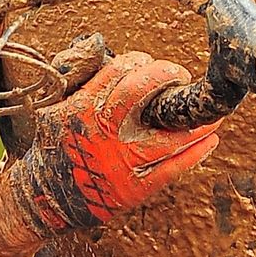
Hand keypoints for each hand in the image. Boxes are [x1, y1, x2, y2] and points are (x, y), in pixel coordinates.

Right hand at [14, 50, 220, 230]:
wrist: (43, 198)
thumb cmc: (55, 151)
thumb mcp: (57, 111)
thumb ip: (84, 87)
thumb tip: (110, 58)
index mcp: (83, 107)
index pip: (118, 71)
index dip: (141, 63)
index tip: (152, 64)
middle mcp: (103, 131)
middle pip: (139, 92)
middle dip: (165, 76)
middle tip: (179, 76)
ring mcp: (120, 160)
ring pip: (166, 135)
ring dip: (194, 121)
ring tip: (212, 113)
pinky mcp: (133, 188)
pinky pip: (171, 169)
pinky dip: (194, 153)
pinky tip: (209, 140)